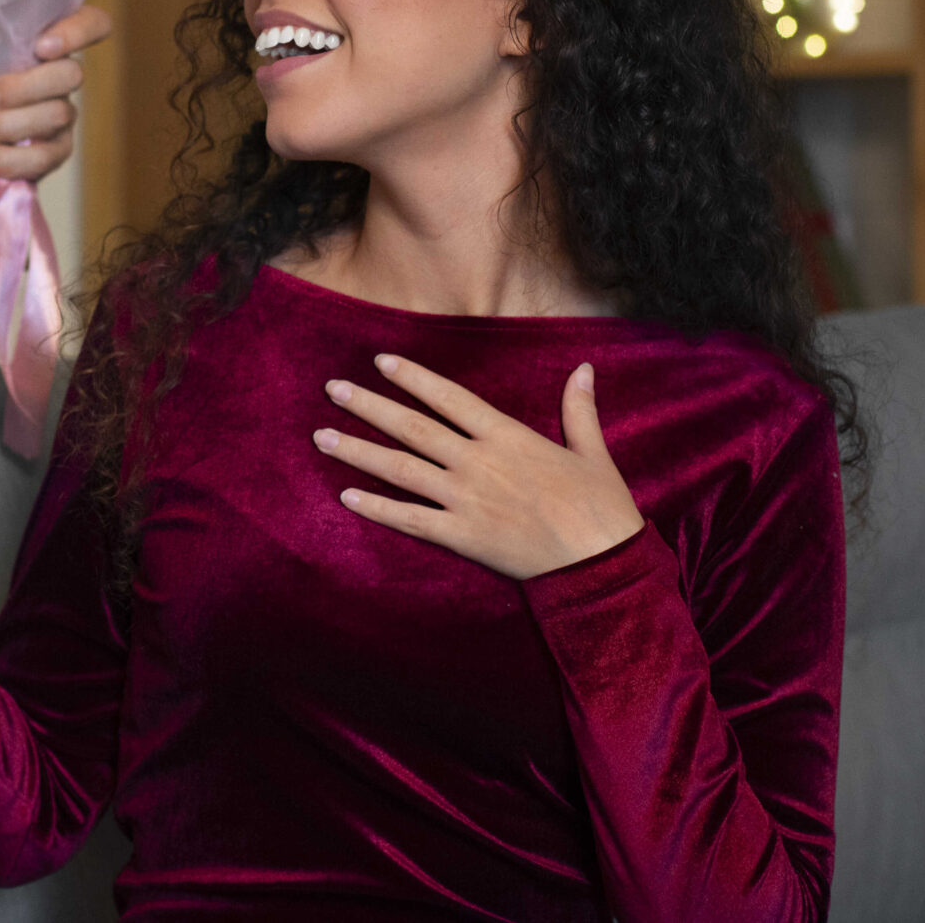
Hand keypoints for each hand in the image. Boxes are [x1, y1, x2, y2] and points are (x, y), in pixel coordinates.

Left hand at [0, 0, 113, 209]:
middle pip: (71, 75)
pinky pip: (45, 157)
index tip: (41, 46)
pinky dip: (5, 157)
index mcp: (31, 41)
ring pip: (57, 116)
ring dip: (6, 126)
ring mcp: (53, 118)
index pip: (88, 24)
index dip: (79, 31)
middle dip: (23, 88)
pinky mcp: (47, 156)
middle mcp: (50, 76)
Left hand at [314, 354, 644, 580]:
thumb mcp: (592, 452)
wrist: (602, 564)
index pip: (450, 398)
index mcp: (508, 437)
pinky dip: (377, 508)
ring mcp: (467, 500)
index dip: (413, 377)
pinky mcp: (463, 537)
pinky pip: (411, 519)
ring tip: (322, 435)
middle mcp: (479, 462)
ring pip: (401, 469)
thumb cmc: (602, 508)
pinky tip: (346, 496)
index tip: (380, 361)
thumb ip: (579, 409)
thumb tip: (584, 367)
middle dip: (369, 406)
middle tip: (332, 389)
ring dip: (358, 451)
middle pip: (413, 427)